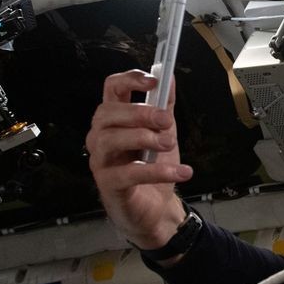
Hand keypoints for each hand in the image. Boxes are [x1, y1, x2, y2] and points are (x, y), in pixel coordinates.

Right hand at [86, 70, 192, 248]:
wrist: (157, 208)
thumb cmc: (154, 166)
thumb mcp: (164, 132)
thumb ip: (165, 105)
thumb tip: (169, 75)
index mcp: (115, 119)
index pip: (111, 89)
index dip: (130, 80)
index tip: (154, 81)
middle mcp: (101, 136)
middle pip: (108, 113)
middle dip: (140, 112)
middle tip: (166, 121)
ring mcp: (101, 161)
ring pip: (110, 139)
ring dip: (144, 138)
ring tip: (169, 144)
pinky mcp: (109, 185)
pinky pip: (128, 173)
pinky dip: (157, 171)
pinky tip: (182, 172)